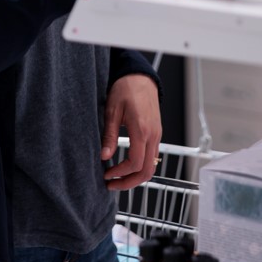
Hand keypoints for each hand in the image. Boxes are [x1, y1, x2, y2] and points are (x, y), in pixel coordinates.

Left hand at [102, 73, 161, 190]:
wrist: (140, 77)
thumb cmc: (125, 89)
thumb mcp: (112, 111)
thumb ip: (109, 135)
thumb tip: (104, 156)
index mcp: (142, 130)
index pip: (135, 163)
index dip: (120, 173)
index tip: (107, 175)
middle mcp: (153, 135)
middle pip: (147, 171)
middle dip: (129, 182)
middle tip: (112, 184)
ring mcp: (157, 135)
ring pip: (151, 166)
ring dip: (135, 176)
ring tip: (118, 178)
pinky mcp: (156, 133)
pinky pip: (152, 156)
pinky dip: (141, 166)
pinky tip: (126, 165)